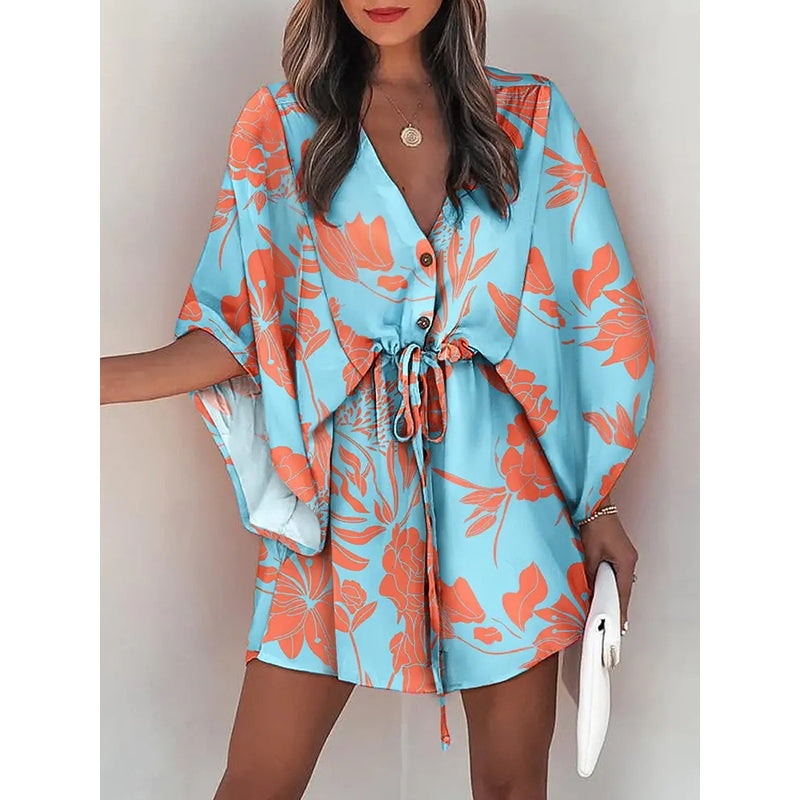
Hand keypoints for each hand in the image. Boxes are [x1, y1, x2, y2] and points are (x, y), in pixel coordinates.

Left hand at [579, 511, 637, 628]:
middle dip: (618, 605)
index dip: (620, 610)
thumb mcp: (590, 554)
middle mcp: (630, 560)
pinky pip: (618, 573)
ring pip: (622, 581)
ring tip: (608, 610)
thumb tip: (591, 593)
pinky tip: (605, 590)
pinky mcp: (621, 552)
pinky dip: (613, 583)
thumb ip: (592, 575)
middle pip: (624, 589)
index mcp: (625, 562)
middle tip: (613, 623)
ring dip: (615, 594)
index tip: (619, 626)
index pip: (623, 593)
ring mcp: (627, 556)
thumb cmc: (594, 526)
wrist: (595, 506)